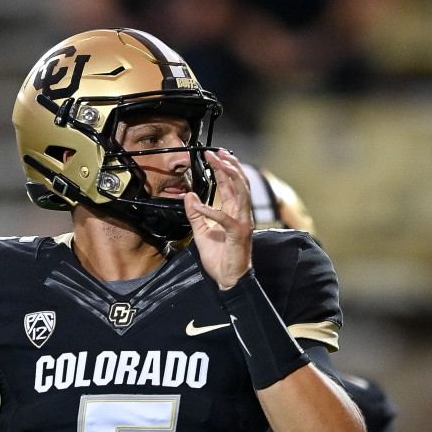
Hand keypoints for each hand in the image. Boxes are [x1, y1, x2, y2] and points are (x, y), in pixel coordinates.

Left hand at [184, 149, 252, 289]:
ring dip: (228, 177)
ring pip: (240, 193)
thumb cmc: (219, 258)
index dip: (224, 168)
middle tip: (214, 153)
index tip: (214, 155)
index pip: (231, 185)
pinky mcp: (238, 234)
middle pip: (239, 183)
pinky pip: (225, 218)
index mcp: (235, 212)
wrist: (228, 278)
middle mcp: (242, 214)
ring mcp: (242, 223)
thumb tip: (189, 195)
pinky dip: (212, 211)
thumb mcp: (201, 232)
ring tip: (217, 165)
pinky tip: (199, 206)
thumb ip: (195, 214)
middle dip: (227, 165)